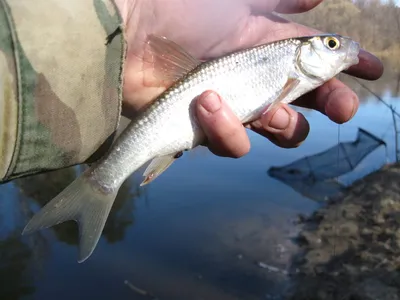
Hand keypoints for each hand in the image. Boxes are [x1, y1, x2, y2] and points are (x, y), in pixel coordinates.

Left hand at [115, 0, 383, 156]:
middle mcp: (255, 78)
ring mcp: (234, 106)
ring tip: (268, 109)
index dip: (346, 64)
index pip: (317, 59)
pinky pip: (234, 142)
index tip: (372, 70)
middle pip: (306, 102)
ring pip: (278, 131)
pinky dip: (227, 127)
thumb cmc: (182, 9)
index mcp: (268, 46)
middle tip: (343, 108)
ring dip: (282, 122)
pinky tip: (208, 103)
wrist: (131, 38)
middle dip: (332, 105)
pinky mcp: (208, 129)